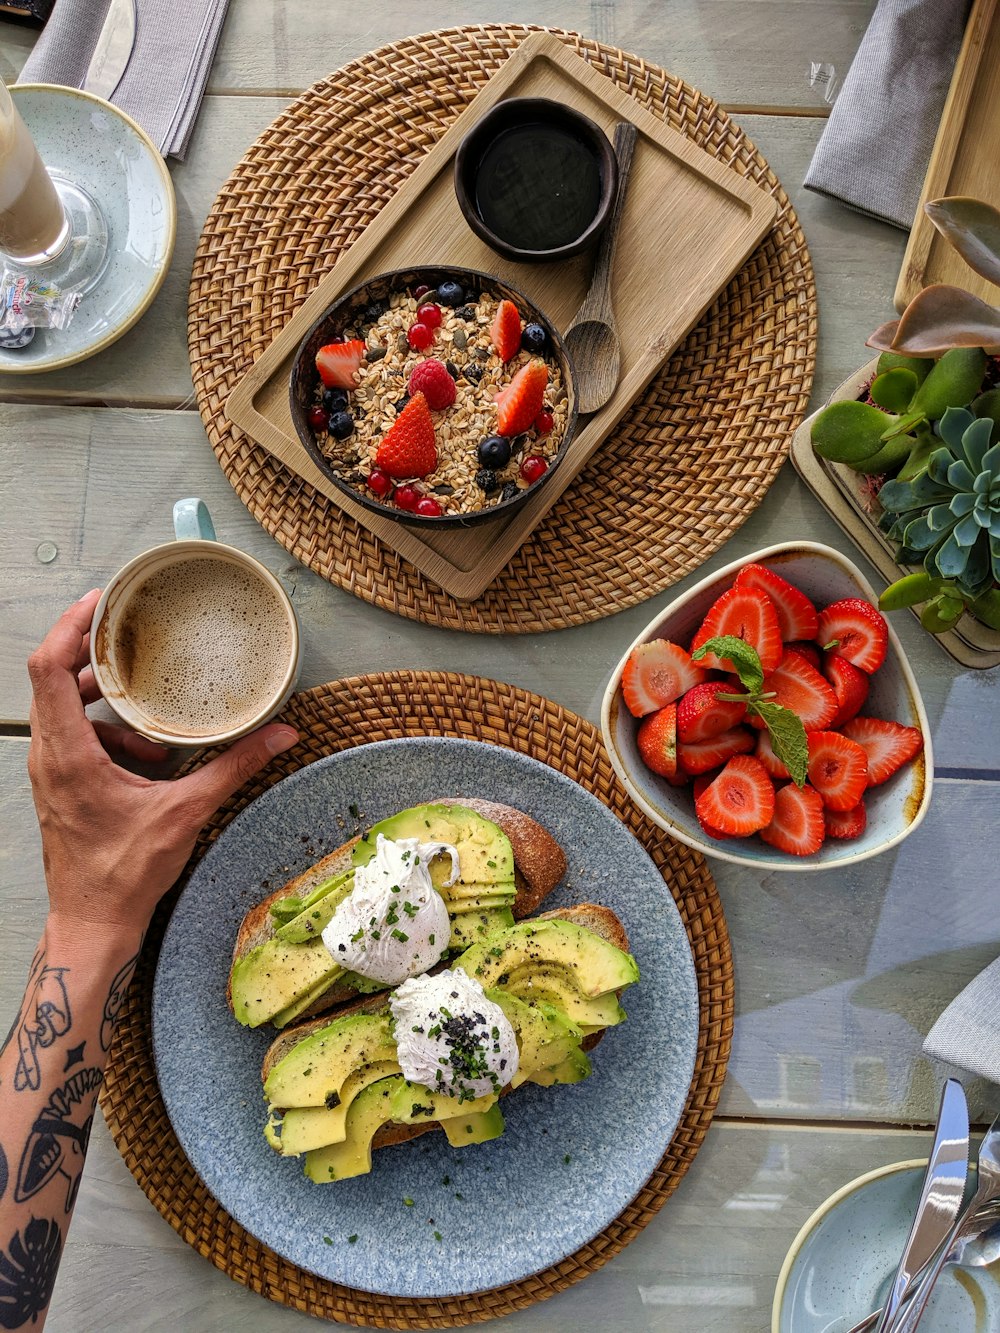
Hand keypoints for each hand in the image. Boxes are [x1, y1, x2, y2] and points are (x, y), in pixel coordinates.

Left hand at [27, 589, 298, 931]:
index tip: (100, 603)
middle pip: (52, 680)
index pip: (48, 670)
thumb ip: (234, 767)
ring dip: (104, 701)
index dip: (69, 627)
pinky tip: (146, 758)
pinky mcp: (59, 785)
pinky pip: (73, 737)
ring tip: (150, 718)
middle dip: (93, 656)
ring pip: (63, 709)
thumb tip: (280, 735)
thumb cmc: (125, 874)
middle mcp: (48, 757)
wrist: (94, 921)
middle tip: (133, 638)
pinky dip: (107, 733)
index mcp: (68, 756)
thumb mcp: (187, 813)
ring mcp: (49, 772)